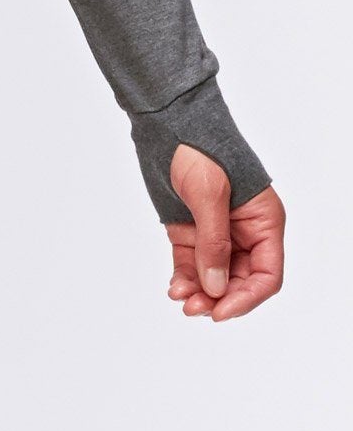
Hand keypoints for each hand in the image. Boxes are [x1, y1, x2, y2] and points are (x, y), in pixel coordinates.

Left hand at [164, 141, 284, 319]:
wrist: (165, 120)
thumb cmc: (197, 147)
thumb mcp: (209, 194)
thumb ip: (213, 242)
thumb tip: (216, 288)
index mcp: (263, 221)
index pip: (265, 274)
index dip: (247, 297)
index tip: (221, 310)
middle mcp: (243, 231)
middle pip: (238, 280)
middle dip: (218, 297)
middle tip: (194, 308)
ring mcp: (215, 231)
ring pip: (214, 276)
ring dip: (200, 292)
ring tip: (181, 300)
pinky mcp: (190, 228)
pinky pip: (192, 263)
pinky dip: (185, 278)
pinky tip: (175, 287)